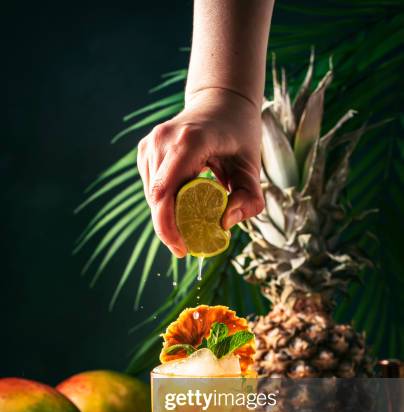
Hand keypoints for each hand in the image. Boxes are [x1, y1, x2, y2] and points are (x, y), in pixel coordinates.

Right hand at [137, 88, 263, 256]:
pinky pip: (150, 186)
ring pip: (151, 195)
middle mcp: (164, 139)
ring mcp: (151, 142)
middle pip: (156, 198)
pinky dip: (163, 201)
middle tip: (186, 246)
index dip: (167, 225)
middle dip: (168, 227)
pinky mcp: (145, 148)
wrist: (221, 103)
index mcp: (190, 141)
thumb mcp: (253, 168)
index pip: (166, 190)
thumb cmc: (239, 137)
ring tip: (188, 221)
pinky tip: (182, 200)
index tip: (182, 249)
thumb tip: (223, 226)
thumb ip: (249, 200)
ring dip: (166, 215)